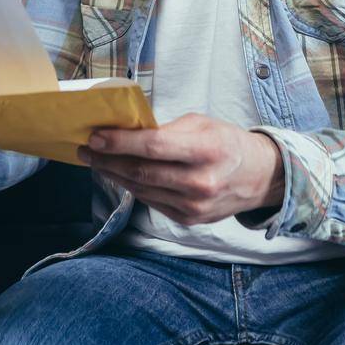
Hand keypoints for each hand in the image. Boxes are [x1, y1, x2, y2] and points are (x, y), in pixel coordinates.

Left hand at [79, 113, 283, 225]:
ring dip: (114, 175)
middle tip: (86, 149)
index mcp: (206, 150)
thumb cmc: (226, 143)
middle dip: (107, 160)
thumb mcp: (201, 124)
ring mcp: (193, 206)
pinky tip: (119, 175)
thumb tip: (125, 133)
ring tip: (96, 161)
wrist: (258, 178)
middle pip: (142, 171)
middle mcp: (200, 182)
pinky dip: (132, 187)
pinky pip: (150, 201)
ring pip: (141, 189)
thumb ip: (166, 130)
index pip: (154, 147)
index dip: (120, 143)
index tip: (95, 136)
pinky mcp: (187, 220)